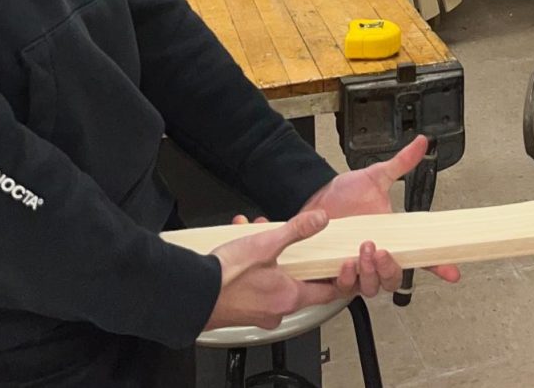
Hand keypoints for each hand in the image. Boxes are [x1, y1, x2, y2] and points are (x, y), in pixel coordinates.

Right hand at [205, 211, 338, 330]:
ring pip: (276, 282)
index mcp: (290, 297)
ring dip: (271, 258)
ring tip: (259, 236)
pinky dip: (254, 267)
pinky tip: (241, 246)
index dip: (338, 278)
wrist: (191, 295)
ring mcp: (258, 313)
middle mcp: (277, 310)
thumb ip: (297, 230)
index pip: (329, 293)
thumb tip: (320, 219)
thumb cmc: (225, 277)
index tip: (342, 267)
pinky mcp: (241, 311)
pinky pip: (257, 287)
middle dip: (297, 258)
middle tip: (294, 243)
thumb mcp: (266, 244)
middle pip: (301, 285)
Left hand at [300, 134, 460, 292]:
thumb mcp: (375, 177)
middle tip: (382, 250)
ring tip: (363, 251)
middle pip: (395, 280)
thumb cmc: (345, 195)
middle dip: (391, 269)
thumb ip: (401, 163)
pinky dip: (347, 279)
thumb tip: (420, 143)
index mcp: (393, 240)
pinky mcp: (336, 275)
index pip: (421, 257)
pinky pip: (346, 289)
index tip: (453, 271)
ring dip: (370, 273)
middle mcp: (377, 257)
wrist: (315, 200)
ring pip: (373, 287)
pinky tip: (346, 263)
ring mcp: (358, 268)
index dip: (439, 266)